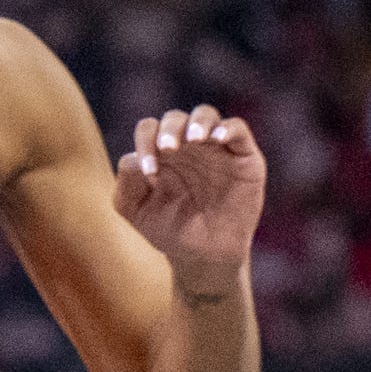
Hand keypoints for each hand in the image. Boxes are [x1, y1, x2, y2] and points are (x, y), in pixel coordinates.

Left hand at [115, 104, 264, 296]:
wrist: (205, 257)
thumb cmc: (169, 230)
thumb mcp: (136, 211)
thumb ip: (126, 183)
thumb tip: (134, 157)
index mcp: (160, 153)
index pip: (149, 130)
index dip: (145, 142)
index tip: (149, 173)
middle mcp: (187, 145)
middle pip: (175, 119)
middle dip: (170, 130)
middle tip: (168, 149)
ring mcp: (216, 148)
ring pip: (206, 114)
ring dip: (198, 122)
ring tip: (194, 139)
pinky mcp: (244, 156)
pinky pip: (238, 129)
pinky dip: (228, 128)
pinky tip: (217, 139)